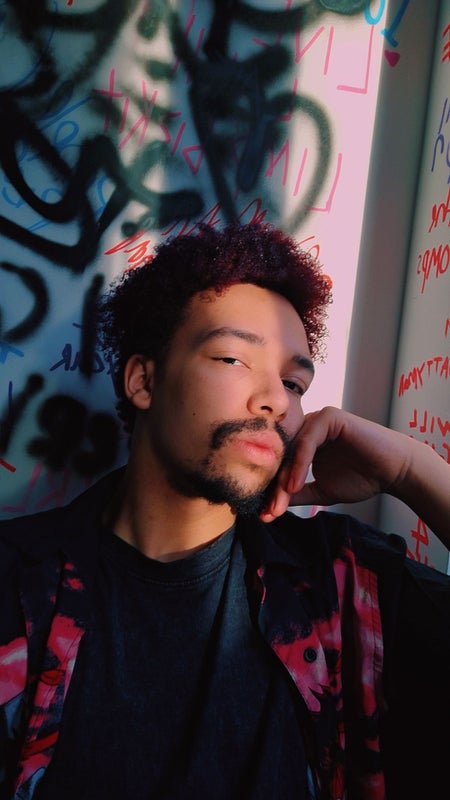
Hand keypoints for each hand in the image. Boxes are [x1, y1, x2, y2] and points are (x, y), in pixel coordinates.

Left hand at [260, 407, 415, 522]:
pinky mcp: (329, 417)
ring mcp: (317, 420)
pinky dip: (299, 463)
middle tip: (269, 511)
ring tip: (280, 502)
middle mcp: (307, 428)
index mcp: (304, 442)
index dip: (272, 490)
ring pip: (291, 449)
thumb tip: (268, 509)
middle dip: (274, 487)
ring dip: (284, 477)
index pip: (280, 464)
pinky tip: (295, 484)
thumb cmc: (362, 478)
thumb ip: (297, 494)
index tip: (265, 514)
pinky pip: (307, 440)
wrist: (394, 471)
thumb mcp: (321, 490)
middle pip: (281, 456)